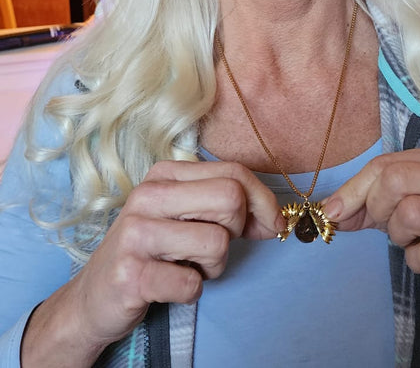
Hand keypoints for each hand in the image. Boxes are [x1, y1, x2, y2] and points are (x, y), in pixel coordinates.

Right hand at [22, 160, 282, 366]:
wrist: (94, 296)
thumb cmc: (151, 252)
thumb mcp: (185, 216)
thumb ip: (228, 208)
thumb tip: (274, 220)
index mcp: (165, 173)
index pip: (233, 172)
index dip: (263, 201)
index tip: (270, 225)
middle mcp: (148, 195)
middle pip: (231, 199)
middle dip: (235, 231)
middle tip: (212, 247)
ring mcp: (136, 233)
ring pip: (217, 243)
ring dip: (212, 266)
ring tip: (186, 266)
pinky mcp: (131, 274)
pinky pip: (192, 283)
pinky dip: (190, 291)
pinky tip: (168, 285)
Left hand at [322, 147, 419, 367]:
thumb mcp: (399, 206)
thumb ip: (363, 202)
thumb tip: (328, 210)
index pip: (385, 164)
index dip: (353, 189)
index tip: (333, 211)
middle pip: (396, 179)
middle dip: (378, 208)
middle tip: (388, 224)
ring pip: (411, 213)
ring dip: (401, 235)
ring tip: (416, 238)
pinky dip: (417, 261)